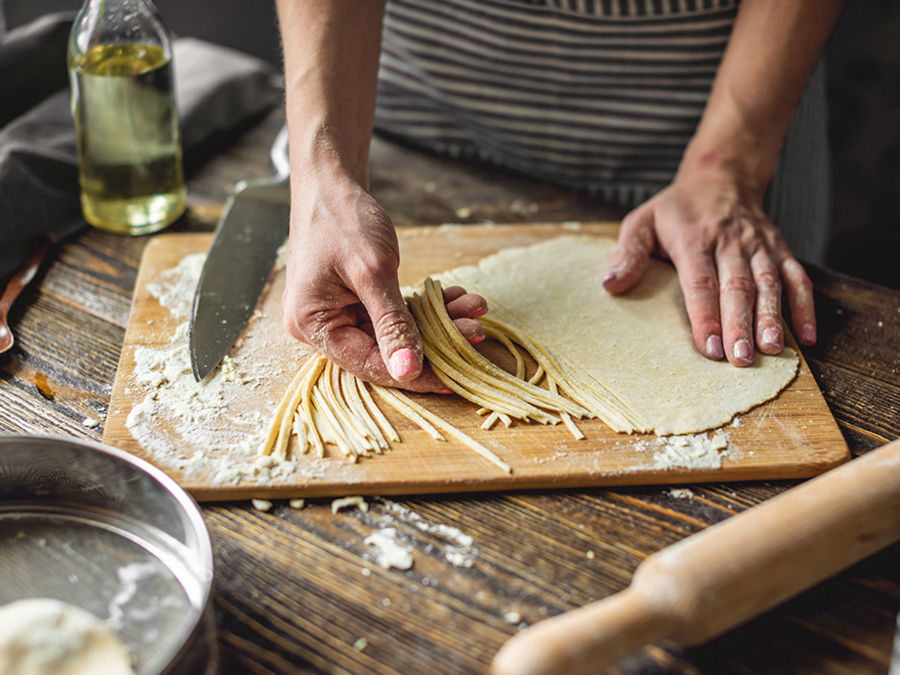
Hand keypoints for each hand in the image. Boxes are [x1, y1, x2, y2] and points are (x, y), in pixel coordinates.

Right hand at [282, 174, 485, 390]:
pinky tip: (454, 298)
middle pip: (384, 353)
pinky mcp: (355, 302)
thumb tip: (408, 372)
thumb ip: (392, 323)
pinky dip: (424, 309)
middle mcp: (321, 327)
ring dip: (436, 323)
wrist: (330, 183)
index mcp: (313, 325)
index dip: (414, 373)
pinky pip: (393, 316)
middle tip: (475, 331)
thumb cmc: (342, 218)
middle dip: (433, 342)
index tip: (455, 376)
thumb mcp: (372, 271)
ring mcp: (338, 314)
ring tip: (473, 309)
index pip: (369, 365)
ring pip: (395, 334)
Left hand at [602, 164, 815, 366]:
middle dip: (740, 325)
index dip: (705, 315)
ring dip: (773, 318)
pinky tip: (807, 337)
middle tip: (740, 360)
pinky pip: (797, 278)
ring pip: (770, 283)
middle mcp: (731, 242)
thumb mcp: (641, 221)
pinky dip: (806, 307)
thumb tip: (610, 285)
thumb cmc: (675, 210)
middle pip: (738, 287)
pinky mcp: (780, 249)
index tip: (709, 347)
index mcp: (694, 237)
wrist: (721, 176)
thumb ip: (627, 253)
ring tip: (773, 351)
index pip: (701, 281)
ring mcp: (760, 246)